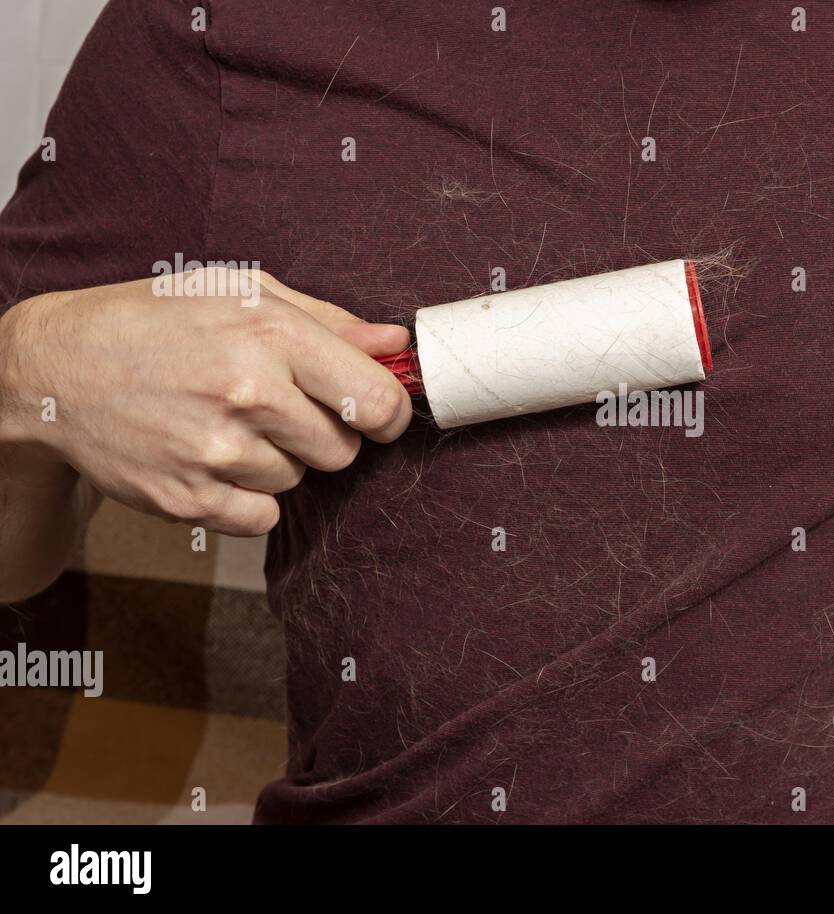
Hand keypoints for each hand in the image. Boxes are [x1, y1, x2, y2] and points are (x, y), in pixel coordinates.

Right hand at [0, 268, 410, 535]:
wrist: (55, 369)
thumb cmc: (156, 322)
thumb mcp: (242, 293)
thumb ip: (331, 321)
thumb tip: (398, 345)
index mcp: (269, 332)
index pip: (376, 401)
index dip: (389, 413)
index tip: (377, 413)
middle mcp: (246, 392)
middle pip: (342, 449)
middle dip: (324, 434)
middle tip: (280, 409)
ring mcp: (214, 451)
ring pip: (300, 480)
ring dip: (278, 460)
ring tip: (228, 423)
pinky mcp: (187, 499)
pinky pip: (263, 518)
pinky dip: (247, 499)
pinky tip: (211, 459)